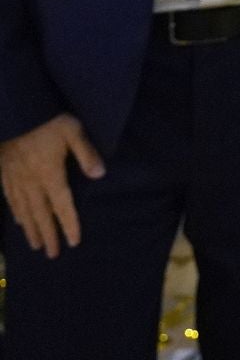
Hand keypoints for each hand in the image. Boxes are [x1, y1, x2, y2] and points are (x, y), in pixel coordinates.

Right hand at [0, 113, 104, 257]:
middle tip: (53, 255)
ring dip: (31, 229)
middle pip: (41, 214)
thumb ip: (86, 153)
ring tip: (36, 246)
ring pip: (24, 211)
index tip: (74, 242)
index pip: (62, 205)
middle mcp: (32, 182)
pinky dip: (15, 213)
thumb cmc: (47, 120)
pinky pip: (10, 199)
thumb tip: (100, 175)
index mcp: (50, 174)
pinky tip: (18, 222)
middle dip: (48, 235)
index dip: (69, 224)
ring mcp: (16, 179)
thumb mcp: (73, 130)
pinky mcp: (5, 174)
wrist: (15, 112)